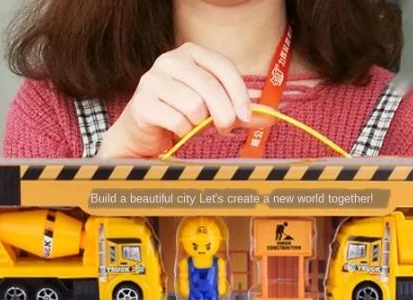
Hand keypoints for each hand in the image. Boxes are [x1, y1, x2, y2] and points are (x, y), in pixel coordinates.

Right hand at [97, 42, 252, 158]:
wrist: (142, 132)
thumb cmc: (180, 115)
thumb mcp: (213, 110)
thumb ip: (239, 112)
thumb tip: (271, 118)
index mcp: (190, 54)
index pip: (224, 67)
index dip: (239, 93)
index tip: (247, 116)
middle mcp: (170, 60)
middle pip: (210, 87)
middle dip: (224, 114)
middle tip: (225, 129)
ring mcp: (153, 79)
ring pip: (194, 106)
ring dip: (198, 124)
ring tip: (192, 126)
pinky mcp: (143, 103)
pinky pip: (177, 121)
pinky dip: (182, 132)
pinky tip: (176, 130)